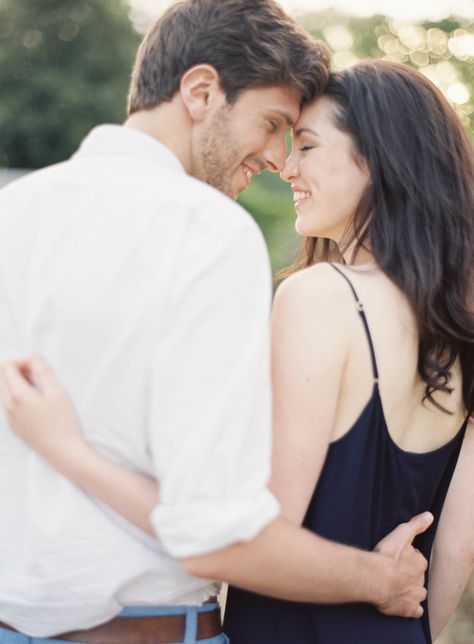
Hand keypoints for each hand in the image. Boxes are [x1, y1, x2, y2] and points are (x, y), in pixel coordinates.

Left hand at [0, 354, 88, 470]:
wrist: (62, 452)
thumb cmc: (63, 422)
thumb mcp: (57, 392)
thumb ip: (43, 371)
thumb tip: (33, 355)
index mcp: (17, 395)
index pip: (6, 367)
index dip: (22, 361)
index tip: (37, 366)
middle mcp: (8, 406)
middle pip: (1, 378)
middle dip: (17, 370)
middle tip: (38, 376)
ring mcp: (9, 418)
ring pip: (3, 391)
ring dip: (17, 383)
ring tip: (38, 388)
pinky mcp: (14, 426)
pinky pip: (7, 404)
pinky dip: (17, 396)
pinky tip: (36, 403)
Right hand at [374, 512, 432, 617]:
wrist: (376, 578)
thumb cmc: (387, 555)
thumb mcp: (402, 533)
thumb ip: (416, 524)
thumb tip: (429, 516)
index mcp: (419, 562)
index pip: (417, 558)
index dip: (408, 557)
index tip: (398, 556)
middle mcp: (420, 580)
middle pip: (417, 575)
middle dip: (409, 573)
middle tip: (395, 570)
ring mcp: (415, 595)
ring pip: (419, 593)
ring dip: (412, 590)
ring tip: (399, 586)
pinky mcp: (408, 609)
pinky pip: (415, 611)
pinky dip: (411, 608)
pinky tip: (404, 604)